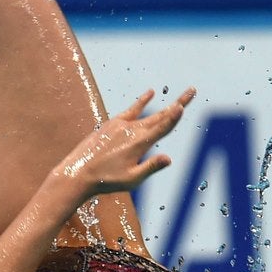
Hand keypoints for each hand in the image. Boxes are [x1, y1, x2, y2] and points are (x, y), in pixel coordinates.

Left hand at [59, 88, 195, 194]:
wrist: (79, 173)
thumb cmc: (106, 180)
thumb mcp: (132, 179)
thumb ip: (151, 167)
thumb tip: (169, 158)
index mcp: (139, 143)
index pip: (162, 127)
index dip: (174, 117)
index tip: (183, 105)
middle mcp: (132, 130)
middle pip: (160, 115)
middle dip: (177, 104)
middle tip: (192, 91)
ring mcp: (121, 124)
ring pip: (148, 113)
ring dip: (164, 105)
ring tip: (177, 99)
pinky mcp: (112, 124)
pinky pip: (131, 110)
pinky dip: (142, 101)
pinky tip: (150, 92)